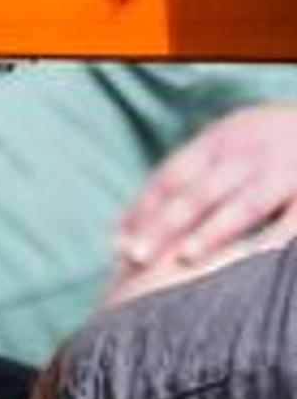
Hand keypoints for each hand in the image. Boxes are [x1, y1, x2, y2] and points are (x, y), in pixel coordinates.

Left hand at [106, 102, 296, 298]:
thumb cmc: (273, 138)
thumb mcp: (234, 139)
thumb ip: (198, 171)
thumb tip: (142, 215)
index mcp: (220, 139)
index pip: (171, 175)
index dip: (143, 208)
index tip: (119, 239)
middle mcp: (247, 151)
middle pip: (199, 192)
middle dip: (164, 225)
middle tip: (136, 256)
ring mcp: (282, 169)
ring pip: (243, 205)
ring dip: (212, 232)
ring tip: (185, 257)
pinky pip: (293, 219)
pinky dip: (274, 238)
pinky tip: (256, 259)